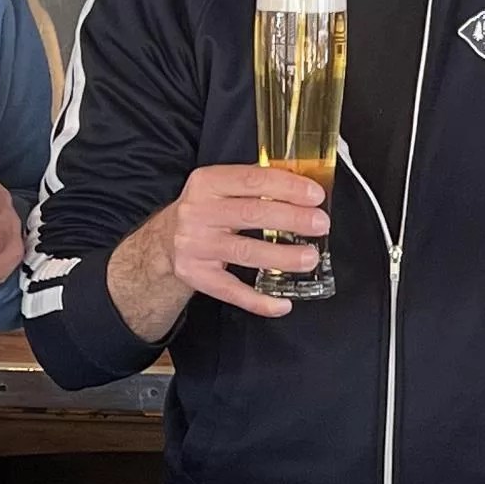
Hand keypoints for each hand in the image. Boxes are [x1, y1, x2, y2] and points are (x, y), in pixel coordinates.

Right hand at [112, 163, 330, 331]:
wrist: (164, 241)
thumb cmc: (206, 210)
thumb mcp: (221, 186)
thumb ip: (255, 184)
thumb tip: (304, 186)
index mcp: (207, 182)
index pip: (252, 180)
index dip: (287, 187)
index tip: (315, 196)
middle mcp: (197, 212)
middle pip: (252, 214)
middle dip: (292, 219)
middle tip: (321, 225)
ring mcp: (194, 245)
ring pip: (245, 252)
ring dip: (282, 256)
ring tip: (310, 259)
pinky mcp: (195, 275)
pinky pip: (231, 290)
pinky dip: (258, 300)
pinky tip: (282, 303)